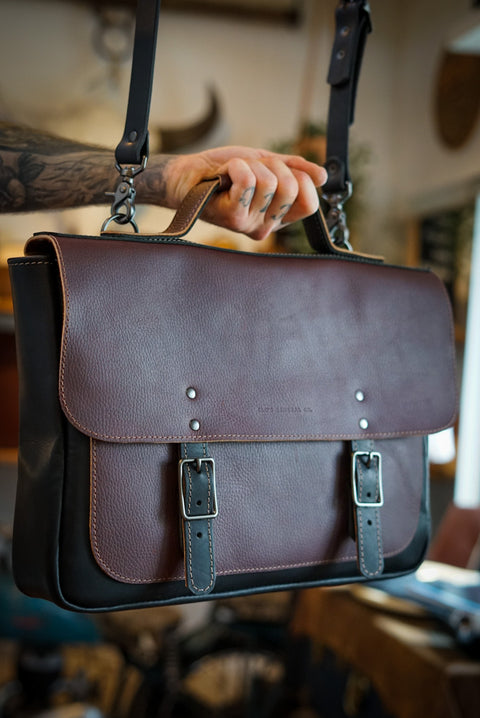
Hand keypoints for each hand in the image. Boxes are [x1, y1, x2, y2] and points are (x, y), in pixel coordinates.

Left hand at [165, 146, 326, 240]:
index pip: (310, 205)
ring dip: (251, 164)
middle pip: (291, 189)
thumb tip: (322, 176)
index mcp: (277, 217)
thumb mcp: (266, 165)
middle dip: (274, 166)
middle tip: (254, 168)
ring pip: (268, 182)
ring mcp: (249, 224)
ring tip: (236, 172)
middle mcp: (265, 226)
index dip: (302, 181)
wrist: (190, 174)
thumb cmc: (226, 172)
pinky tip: (226, 174)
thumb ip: (295, 169)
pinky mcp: (232, 216)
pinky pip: (248, 181)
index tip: (283, 171)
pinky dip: (237, 166)